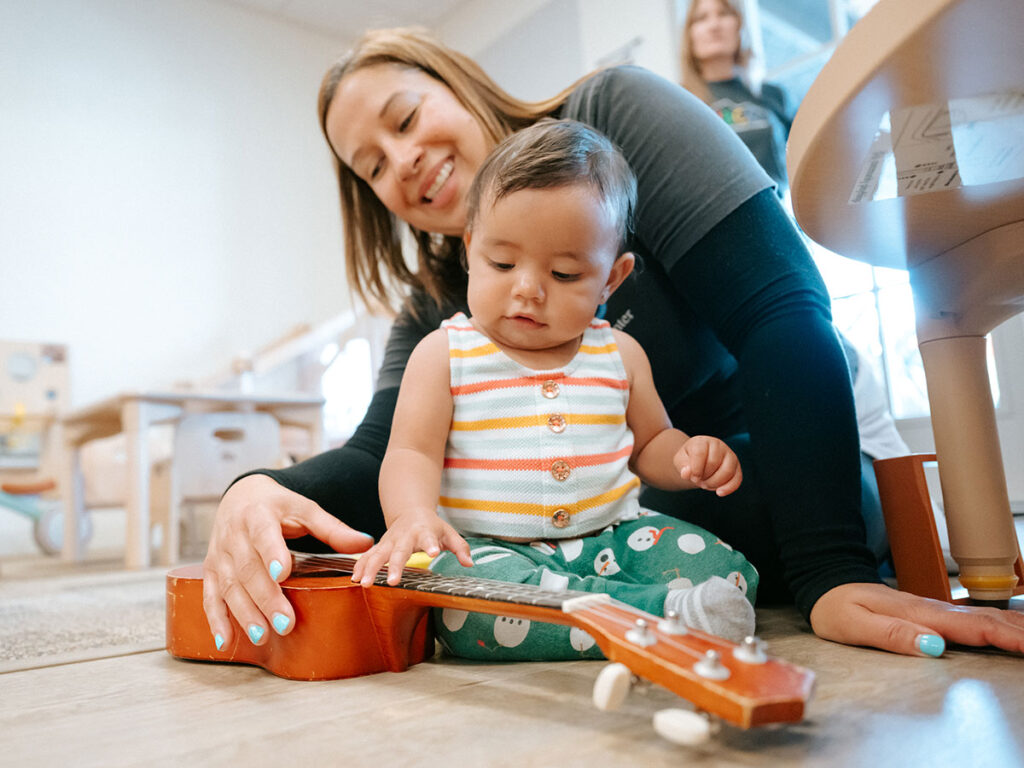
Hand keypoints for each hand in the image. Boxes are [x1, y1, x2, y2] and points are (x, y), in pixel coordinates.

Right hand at [202, 474, 374, 648]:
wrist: (241, 495)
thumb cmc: (279, 506)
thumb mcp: (305, 509)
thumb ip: (333, 528)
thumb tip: (367, 543)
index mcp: (258, 515)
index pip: (263, 534)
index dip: (272, 553)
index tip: (283, 573)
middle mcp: (233, 535)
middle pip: (248, 569)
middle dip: (266, 598)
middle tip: (286, 623)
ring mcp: (219, 555)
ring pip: (228, 586)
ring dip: (244, 613)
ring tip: (262, 636)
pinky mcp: (210, 571)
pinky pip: (209, 597)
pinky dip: (216, 620)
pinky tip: (225, 642)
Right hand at [351, 509, 472, 586]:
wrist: (410, 512)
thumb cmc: (432, 526)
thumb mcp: (449, 533)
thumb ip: (460, 548)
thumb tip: (470, 563)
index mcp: (424, 531)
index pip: (429, 538)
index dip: (430, 545)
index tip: (433, 554)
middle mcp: (404, 536)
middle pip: (399, 551)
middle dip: (395, 565)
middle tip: (393, 581)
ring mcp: (389, 541)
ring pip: (378, 554)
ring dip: (371, 568)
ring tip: (366, 584)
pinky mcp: (379, 546)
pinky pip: (367, 556)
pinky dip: (360, 566)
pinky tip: (355, 579)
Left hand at [674, 435, 741, 495]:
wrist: (698, 462)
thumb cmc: (689, 460)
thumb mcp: (680, 461)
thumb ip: (682, 466)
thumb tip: (686, 473)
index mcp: (702, 441)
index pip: (700, 453)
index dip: (695, 469)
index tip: (692, 477)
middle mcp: (718, 445)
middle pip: (714, 463)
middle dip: (704, 477)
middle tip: (698, 481)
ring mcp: (730, 455)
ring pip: (727, 471)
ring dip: (714, 483)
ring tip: (706, 484)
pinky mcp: (736, 467)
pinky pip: (737, 479)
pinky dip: (729, 488)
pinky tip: (719, 493)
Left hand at [810, 582, 1023, 655]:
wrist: (826, 586)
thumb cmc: (837, 608)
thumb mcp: (854, 624)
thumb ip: (892, 635)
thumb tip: (933, 646)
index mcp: (916, 613)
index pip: (969, 626)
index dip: (1003, 636)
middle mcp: (930, 609)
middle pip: (985, 619)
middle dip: (1019, 631)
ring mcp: (932, 610)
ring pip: (983, 616)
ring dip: (1015, 625)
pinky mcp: (930, 613)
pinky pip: (972, 619)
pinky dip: (999, 623)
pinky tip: (1012, 628)